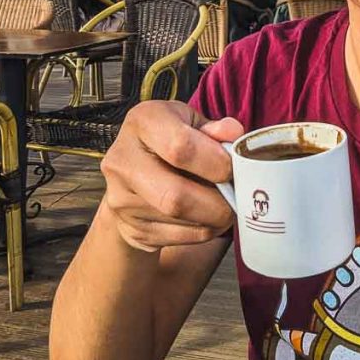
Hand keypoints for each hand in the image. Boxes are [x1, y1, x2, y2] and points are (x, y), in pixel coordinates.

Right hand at [100, 101, 242, 252]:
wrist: (132, 171)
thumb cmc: (170, 140)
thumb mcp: (192, 122)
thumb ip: (215, 129)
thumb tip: (234, 134)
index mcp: (144, 121)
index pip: (180, 147)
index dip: (216, 162)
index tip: (233, 168)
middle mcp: (124, 160)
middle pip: (175, 195)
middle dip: (217, 202)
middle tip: (237, 197)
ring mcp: (122, 198)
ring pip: (178, 221)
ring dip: (214, 218)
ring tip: (225, 205)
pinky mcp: (131, 227)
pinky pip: (178, 238)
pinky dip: (203, 230)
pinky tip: (208, 216)